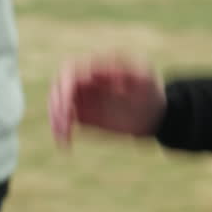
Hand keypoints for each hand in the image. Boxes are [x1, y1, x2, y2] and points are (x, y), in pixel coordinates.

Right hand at [48, 56, 165, 146]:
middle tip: (64, 125)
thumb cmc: (152, 92)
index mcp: (97, 67)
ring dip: (55, 120)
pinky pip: (64, 120)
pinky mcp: (82, 114)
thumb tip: (95, 73)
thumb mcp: (144, 79)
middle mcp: (85, 81)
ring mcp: (82, 97)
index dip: (65, 88)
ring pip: (56, 104)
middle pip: (58, 88)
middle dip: (57, 105)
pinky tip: (65, 144)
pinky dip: (60, 131)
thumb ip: (123, 72)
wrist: (156, 114)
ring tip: (63, 137)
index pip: (70, 71)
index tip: (69, 107)